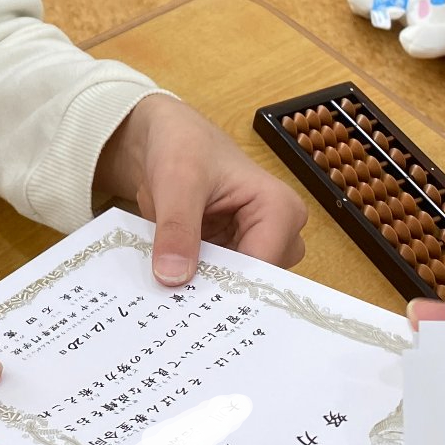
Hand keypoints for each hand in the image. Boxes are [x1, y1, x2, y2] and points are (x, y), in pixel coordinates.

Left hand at [96, 95, 305, 285]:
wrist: (165, 138)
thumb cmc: (183, 145)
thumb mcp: (176, 181)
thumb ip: (177, 228)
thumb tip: (172, 277)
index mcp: (279, 208)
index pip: (263, 267)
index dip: (227, 288)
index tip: (190, 304)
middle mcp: (278, 232)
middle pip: (254, 282)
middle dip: (215, 293)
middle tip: (175, 306)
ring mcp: (255, 245)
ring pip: (234, 286)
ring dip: (201, 290)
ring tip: (168, 296)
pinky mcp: (232, 254)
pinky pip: (217, 281)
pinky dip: (194, 284)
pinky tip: (168, 288)